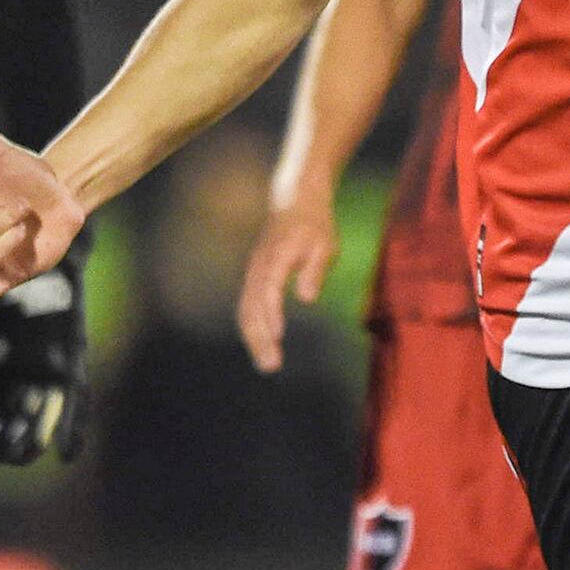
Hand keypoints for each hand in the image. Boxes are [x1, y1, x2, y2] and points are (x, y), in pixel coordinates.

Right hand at [0, 260, 87, 463]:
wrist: (42, 259)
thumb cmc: (11, 290)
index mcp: (12, 366)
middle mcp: (36, 372)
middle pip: (19, 418)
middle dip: (4, 440)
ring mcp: (57, 367)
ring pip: (46, 416)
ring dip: (32, 440)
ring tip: (19, 459)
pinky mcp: (75, 358)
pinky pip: (77, 399)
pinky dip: (73, 428)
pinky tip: (67, 456)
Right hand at [236, 199, 338, 373]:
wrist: (294, 202)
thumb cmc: (314, 226)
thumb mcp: (324, 245)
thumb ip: (315, 271)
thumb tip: (306, 299)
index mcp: (276, 257)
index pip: (269, 289)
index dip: (272, 313)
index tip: (279, 336)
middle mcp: (259, 268)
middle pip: (251, 307)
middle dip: (259, 338)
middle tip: (272, 366)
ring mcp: (253, 273)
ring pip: (246, 311)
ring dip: (254, 339)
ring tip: (267, 365)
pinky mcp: (254, 279)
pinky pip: (247, 307)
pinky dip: (252, 329)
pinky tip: (262, 347)